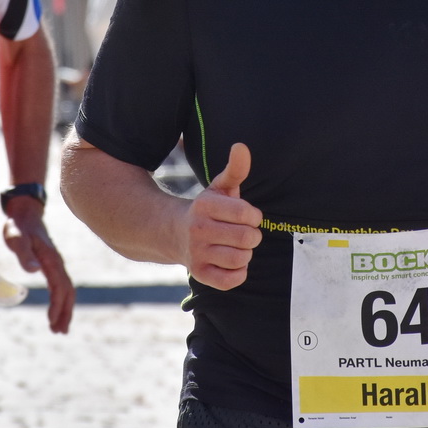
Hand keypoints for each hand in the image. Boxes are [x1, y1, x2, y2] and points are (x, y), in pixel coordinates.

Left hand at [3, 196, 74, 333]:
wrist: (25, 214)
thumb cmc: (19, 226)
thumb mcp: (17, 238)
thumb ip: (24, 253)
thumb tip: (35, 270)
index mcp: (50, 259)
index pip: (59, 286)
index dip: (57, 304)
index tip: (51, 321)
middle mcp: (57, 263)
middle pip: (67, 291)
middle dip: (65, 312)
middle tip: (59, 331)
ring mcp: (56, 264)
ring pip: (67, 290)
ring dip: (65, 309)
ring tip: (60, 328)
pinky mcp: (52, 265)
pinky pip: (61, 286)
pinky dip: (61, 301)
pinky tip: (56, 310)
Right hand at [177, 142, 261, 289]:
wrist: (173, 232)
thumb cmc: (208, 209)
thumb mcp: (220, 187)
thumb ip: (235, 169)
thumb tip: (241, 146)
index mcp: (205, 205)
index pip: (247, 214)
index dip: (254, 216)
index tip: (248, 216)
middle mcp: (197, 229)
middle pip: (248, 238)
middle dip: (252, 235)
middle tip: (243, 233)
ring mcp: (196, 253)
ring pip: (241, 259)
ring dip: (245, 253)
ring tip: (237, 246)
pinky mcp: (198, 274)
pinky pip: (231, 280)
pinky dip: (238, 273)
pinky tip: (231, 263)